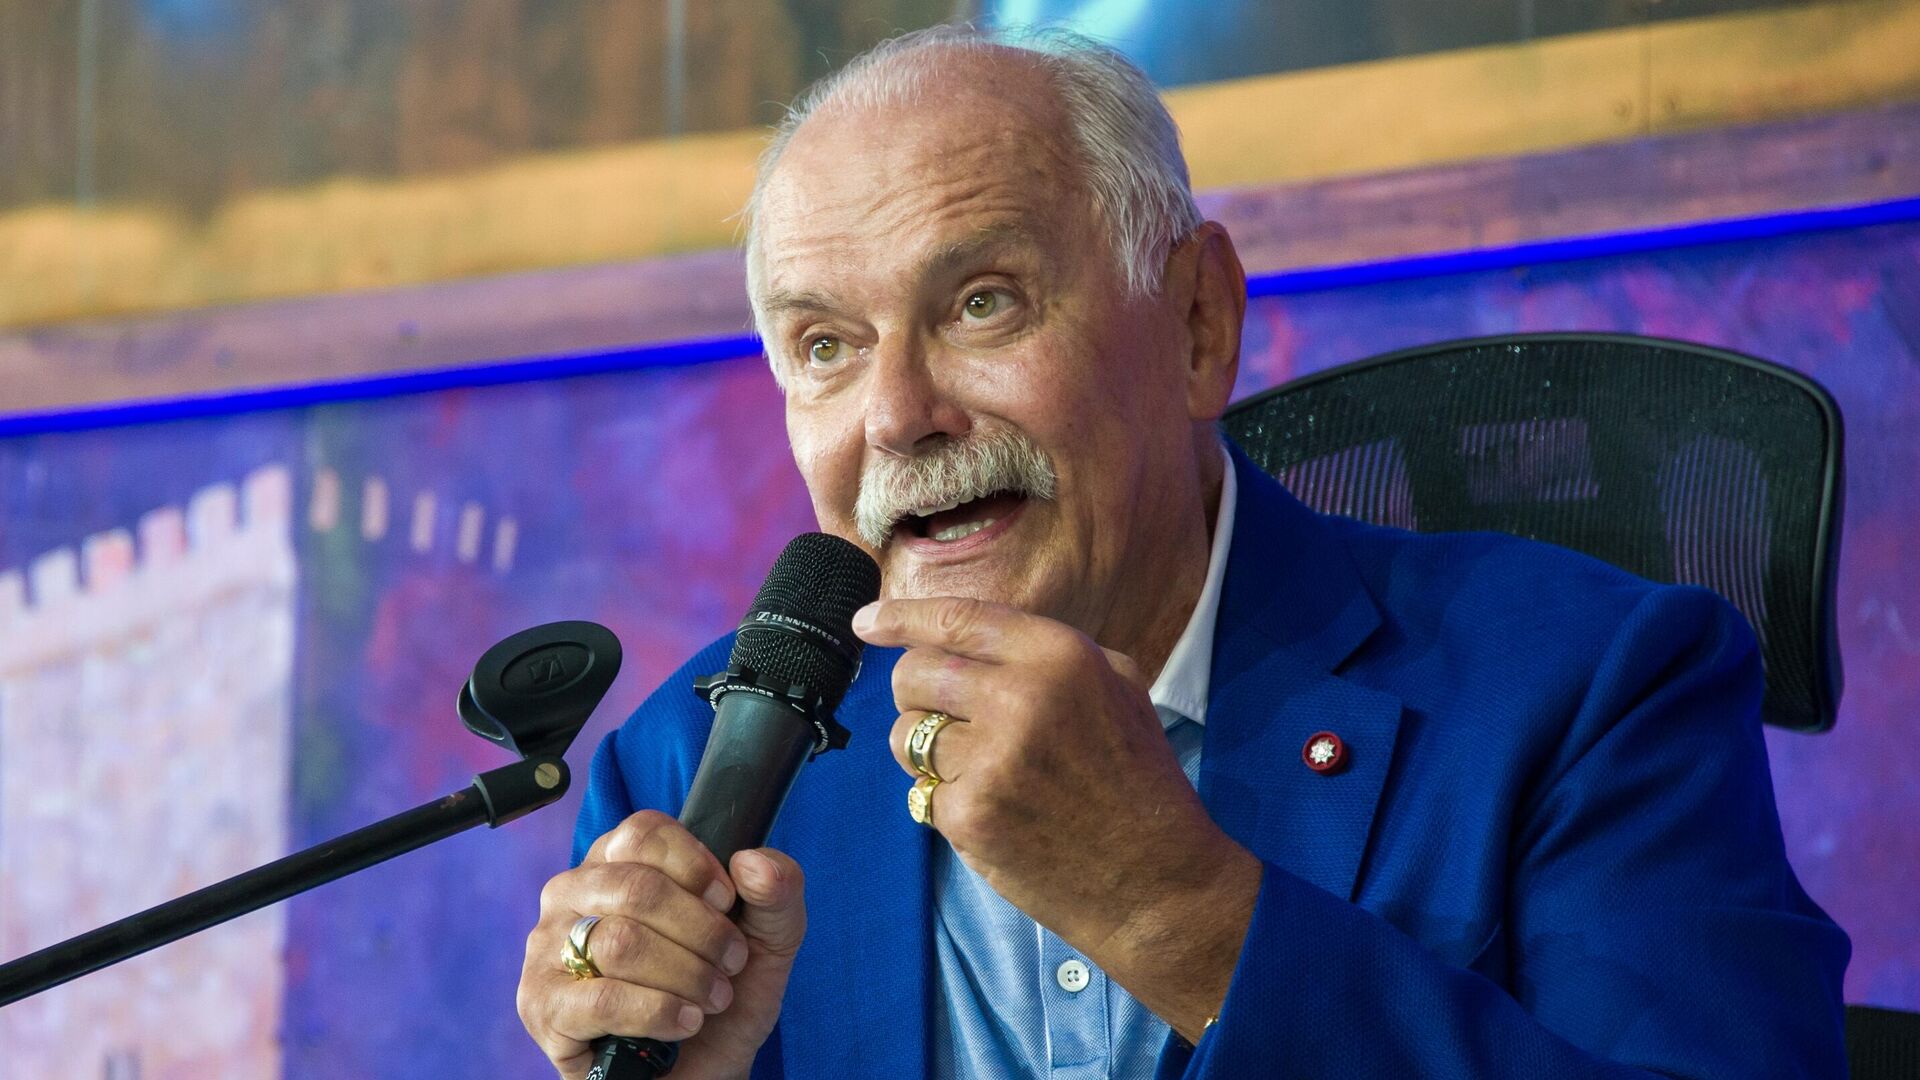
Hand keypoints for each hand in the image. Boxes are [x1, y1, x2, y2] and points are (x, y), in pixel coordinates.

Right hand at [516, 811, 806, 1079]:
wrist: (700, 1067)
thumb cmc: (719, 992)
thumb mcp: (768, 939)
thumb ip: (777, 891)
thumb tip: (753, 862)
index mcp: (616, 861)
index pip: (644, 833)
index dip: (697, 868)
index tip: (727, 903)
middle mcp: (572, 894)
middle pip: (637, 888)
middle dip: (703, 932)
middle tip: (731, 964)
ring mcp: (547, 949)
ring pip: (621, 942)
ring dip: (686, 975)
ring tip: (711, 999)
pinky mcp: (543, 1006)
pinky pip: (603, 999)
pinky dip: (658, 1011)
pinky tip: (684, 1022)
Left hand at [857, 596, 1259, 1039]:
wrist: (1157, 880)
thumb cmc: (1139, 781)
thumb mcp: (1118, 688)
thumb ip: (1045, 652)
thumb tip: (966, 634)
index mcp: (1060, 655)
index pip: (956, 618)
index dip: (900, 617)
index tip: (866, 621)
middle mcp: (1021, 697)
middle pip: (914, 674)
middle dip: (915, 693)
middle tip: (944, 718)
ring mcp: (991, 759)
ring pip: (905, 735)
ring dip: (925, 751)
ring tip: (979, 771)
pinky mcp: (970, 814)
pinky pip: (921, 791)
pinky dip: (946, 802)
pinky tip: (995, 814)